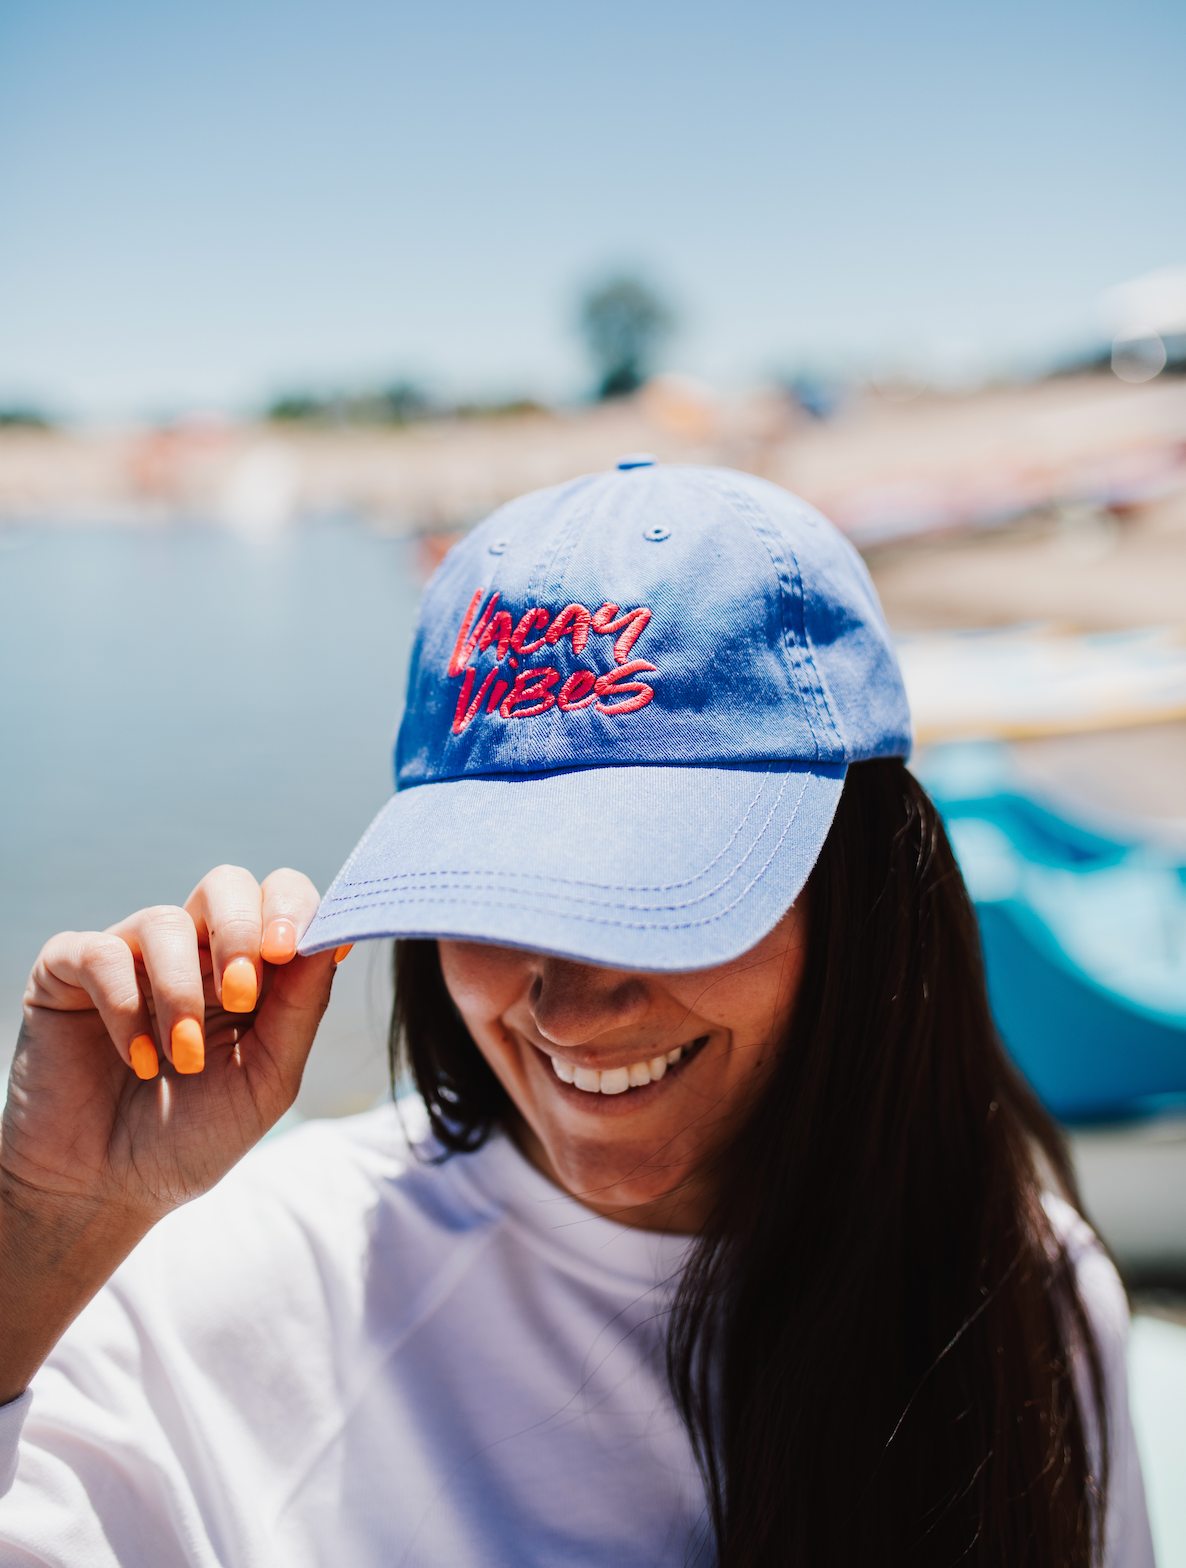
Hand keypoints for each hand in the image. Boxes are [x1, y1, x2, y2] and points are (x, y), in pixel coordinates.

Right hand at [5, 865, 336, 1214]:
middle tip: (242, 995)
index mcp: (248, 969)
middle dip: (241, 930)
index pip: (281, 899)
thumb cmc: (192, 1138)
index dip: (294, 910)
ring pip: (165, 920)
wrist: (106, 1193)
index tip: (292, 951)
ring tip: (181, 1058)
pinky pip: (101, 953)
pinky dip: (125, 1007)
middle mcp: (191, 952)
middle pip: (227, 885)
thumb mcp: (266, 1080)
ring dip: (181, 992)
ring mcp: (130, 957)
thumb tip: (333, 940)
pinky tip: (136, 1059)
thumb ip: (300, 1010)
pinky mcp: (67, 973)